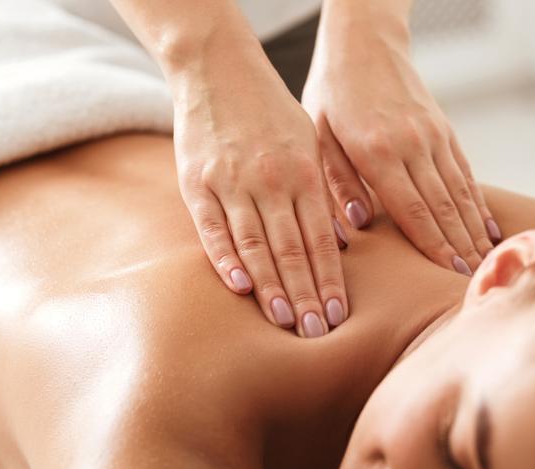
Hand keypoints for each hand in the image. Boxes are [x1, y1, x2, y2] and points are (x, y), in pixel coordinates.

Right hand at [170, 44, 348, 336]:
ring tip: (284, 321)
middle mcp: (272, 181)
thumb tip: (338, 241)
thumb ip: (321, 191)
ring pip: (256, 243)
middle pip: (292, 248)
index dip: (330, 279)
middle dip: (306, 294)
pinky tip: (240, 287)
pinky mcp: (196, 182)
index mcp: (304, 173)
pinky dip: (226, 258)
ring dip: (271, 286)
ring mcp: (232, 182)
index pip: (321, 239)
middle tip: (316, 333)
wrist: (219, 69)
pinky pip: (213, 227)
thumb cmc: (272, 113)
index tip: (338, 315)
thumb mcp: (308, 143)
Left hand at [303, 7, 500, 274]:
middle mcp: (413, 145)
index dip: (434, 245)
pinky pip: (465, 171)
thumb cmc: (332, 91)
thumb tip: (356, 223)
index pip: (412, 209)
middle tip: (474, 281)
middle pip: (443, 206)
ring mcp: (433, 136)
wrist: (364, 42)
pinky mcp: (443, 129)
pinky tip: (487, 223)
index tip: (451, 274)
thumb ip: (337, 179)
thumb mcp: (318, 133)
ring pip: (459, 191)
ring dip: (473, 229)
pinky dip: (477, 201)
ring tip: (486, 261)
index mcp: (377, 151)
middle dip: (460, 247)